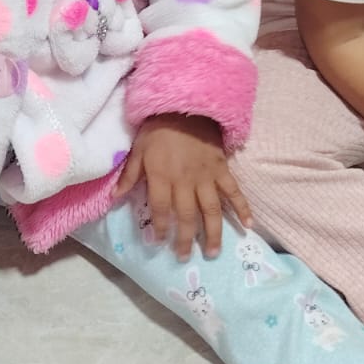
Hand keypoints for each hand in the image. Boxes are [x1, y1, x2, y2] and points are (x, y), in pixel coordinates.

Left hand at [115, 113, 252, 258]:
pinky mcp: (222, 169)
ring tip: (213, 252)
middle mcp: (185, 181)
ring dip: (213, 233)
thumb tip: (115, 198)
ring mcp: (206, 176)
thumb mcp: (138, 149)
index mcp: (162, 176)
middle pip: (187, 216)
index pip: (161, 209)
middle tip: (185, 257)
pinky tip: (248, 225)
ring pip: (212, 210)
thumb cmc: (158, 128)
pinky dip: (242, 207)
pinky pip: (233, 191)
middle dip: (186, 239)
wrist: (185, 106)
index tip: (158, 243)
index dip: (160, 228)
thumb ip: (129, 175)